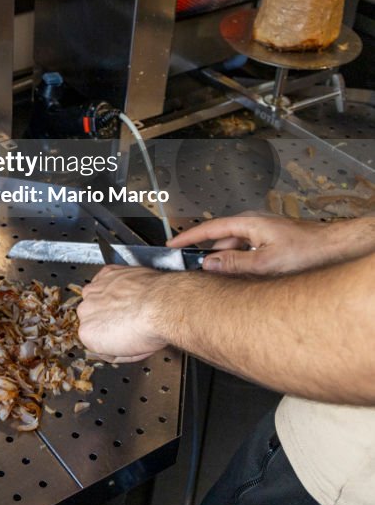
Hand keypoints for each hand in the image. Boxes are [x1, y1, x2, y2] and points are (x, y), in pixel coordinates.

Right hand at [76, 266, 169, 361]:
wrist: (163, 307)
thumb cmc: (150, 331)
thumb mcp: (129, 354)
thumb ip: (112, 350)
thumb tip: (112, 346)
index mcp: (88, 333)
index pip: (92, 338)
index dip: (107, 338)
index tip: (118, 337)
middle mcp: (86, 309)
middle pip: (91, 316)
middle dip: (105, 318)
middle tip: (125, 321)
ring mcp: (95, 289)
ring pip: (95, 296)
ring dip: (107, 300)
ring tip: (128, 305)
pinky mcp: (106, 273)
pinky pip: (104, 279)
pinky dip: (114, 284)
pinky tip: (128, 291)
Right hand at [168, 213, 367, 275]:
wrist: (333, 248)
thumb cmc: (307, 251)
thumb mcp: (266, 262)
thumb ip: (235, 263)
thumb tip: (209, 264)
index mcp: (246, 223)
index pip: (208, 229)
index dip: (187, 237)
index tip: (171, 245)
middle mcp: (251, 224)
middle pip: (219, 240)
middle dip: (206, 256)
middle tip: (193, 272)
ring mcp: (260, 232)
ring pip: (233, 248)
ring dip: (225, 262)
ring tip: (219, 280)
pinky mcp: (267, 241)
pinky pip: (244, 252)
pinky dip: (237, 263)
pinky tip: (241, 279)